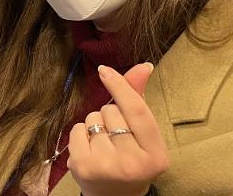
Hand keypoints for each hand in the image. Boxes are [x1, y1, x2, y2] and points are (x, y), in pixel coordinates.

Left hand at [66, 63, 167, 195]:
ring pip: (92, 119)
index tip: (105, 70)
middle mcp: (133, 163)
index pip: (136, 109)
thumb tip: (144, 65)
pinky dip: (80, 133)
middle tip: (117, 137)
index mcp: (156, 155)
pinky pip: (76, 129)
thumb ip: (139, 99)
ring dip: (95, 124)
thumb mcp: (144, 135)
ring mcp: (106, 166)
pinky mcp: (82, 167)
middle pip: (111, 111)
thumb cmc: (132, 158)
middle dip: (110, 115)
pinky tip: (89, 150)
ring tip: (104, 145)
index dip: (120, 86)